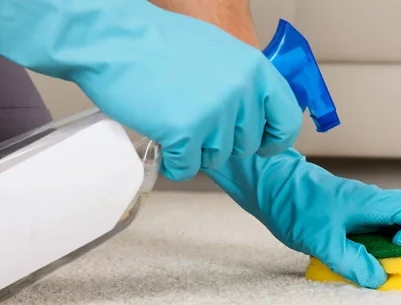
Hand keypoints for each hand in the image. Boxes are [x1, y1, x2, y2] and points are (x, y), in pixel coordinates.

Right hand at [0, 0, 301, 180]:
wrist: (114, 39)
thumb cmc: (161, 44)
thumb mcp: (221, 54)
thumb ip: (245, 84)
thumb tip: (260, 115)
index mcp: (256, 71)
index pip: (287, 120)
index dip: (275, 139)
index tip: (263, 145)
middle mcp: (241, 92)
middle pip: (247, 145)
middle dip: (223, 142)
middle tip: (196, 121)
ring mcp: (214, 114)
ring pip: (217, 158)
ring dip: (196, 150)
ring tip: (175, 122)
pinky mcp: (184, 133)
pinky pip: (188, 168)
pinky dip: (175, 163)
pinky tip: (164, 143)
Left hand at [206, 149, 400, 288]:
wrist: (273, 186)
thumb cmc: (295, 205)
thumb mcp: (320, 240)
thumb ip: (351, 261)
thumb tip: (379, 279)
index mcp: (376, 203)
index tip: (395, 251)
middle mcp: (379, 204)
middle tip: (396, 264)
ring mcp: (370, 210)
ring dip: (400, 250)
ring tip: (378, 266)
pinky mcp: (359, 218)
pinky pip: (384, 232)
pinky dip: (383, 249)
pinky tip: (362, 260)